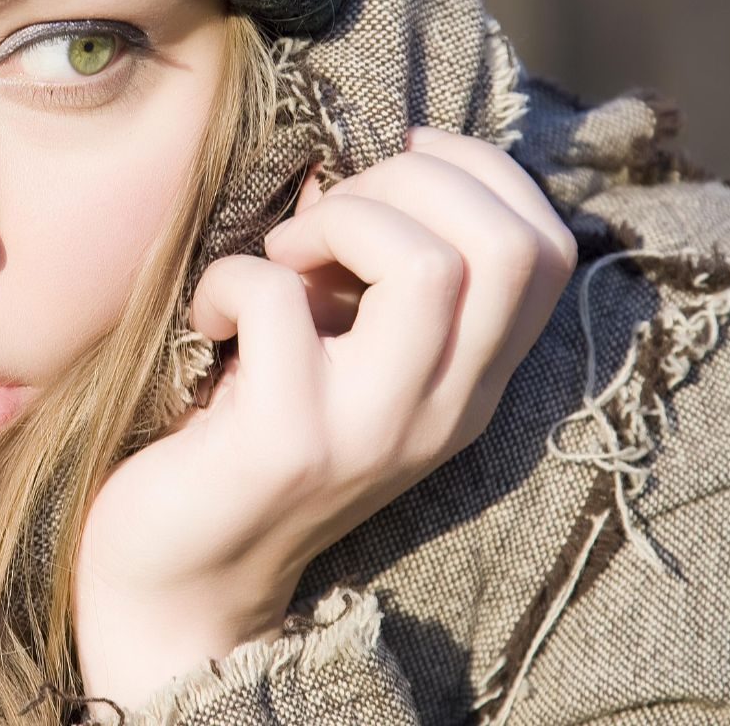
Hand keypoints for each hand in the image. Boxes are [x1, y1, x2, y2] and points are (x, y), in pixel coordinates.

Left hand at [74, 127, 577, 706]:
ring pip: (425, 265)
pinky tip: (210, 316)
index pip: (548, 250)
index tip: (397, 157)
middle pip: (505, 245)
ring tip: (280, 259)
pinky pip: (279, 300)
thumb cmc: (246, 428)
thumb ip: (378, 273)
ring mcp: (373, 430)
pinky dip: (232, 276)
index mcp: (470, 381)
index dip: (481, 170)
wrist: (181, 575)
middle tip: (323, 217)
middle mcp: (444, 410)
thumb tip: (376, 155)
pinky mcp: (287, 441)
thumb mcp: (343, 347)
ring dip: (334, 223)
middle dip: (407, 184)